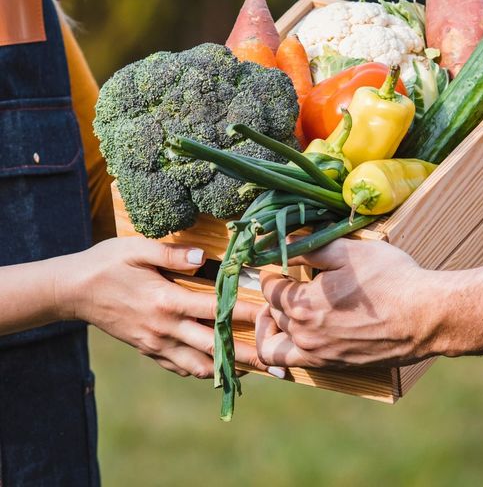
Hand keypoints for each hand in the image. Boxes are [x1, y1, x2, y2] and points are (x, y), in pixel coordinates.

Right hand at [56, 237, 274, 377]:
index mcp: (166, 301)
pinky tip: (218, 366)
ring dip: (227, 368)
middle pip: (214, 347)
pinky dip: (202, 369)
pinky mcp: (148, 350)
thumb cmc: (107, 264)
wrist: (73, 291)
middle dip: (247, 355)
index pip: (214, 310)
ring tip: (254, 369)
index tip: (270, 318)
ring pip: (199, 365)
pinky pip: (180, 367)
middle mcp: (165, 328)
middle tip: (275, 361)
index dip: (244, 314)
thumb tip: (203, 257)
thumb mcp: (137, 249)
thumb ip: (172, 253)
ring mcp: (156, 344)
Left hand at [256, 239, 447, 367]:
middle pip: (274, 311)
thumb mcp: (347, 251)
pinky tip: (295, 335)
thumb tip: (280, 242)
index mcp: (302, 304)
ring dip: (270, 326)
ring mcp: (317, 353)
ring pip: (273, 343)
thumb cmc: (389, 279)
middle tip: (285, 280)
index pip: (270, 287)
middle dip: (274, 294)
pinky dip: (284, 350)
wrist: (425, 317)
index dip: (272, 271)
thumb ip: (308, 247)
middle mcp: (303, 334)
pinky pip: (292, 364)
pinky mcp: (332, 365)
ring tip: (278, 312)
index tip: (278, 264)